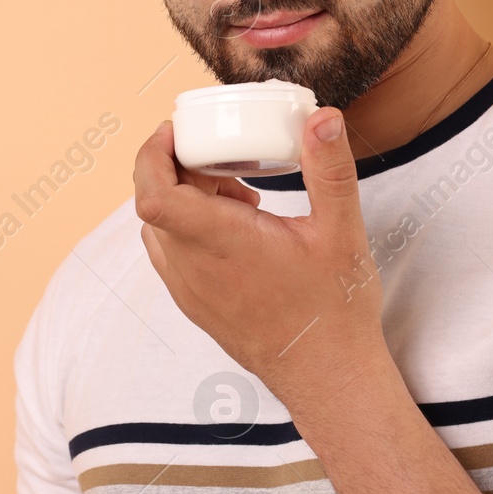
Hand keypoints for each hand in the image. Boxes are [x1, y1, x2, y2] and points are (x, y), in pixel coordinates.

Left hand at [132, 107, 386, 412]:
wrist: (326, 376)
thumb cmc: (333, 310)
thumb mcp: (341, 231)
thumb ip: (330, 170)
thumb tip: (323, 117)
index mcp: (220, 242)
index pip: (152, 193)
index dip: (151, 155)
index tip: (174, 132)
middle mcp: (192, 267)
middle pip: (153, 202)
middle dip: (178, 168)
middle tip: (225, 159)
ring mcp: (187, 289)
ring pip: (158, 228)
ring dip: (183, 198)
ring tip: (236, 195)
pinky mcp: (193, 304)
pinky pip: (169, 253)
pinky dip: (187, 227)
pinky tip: (234, 227)